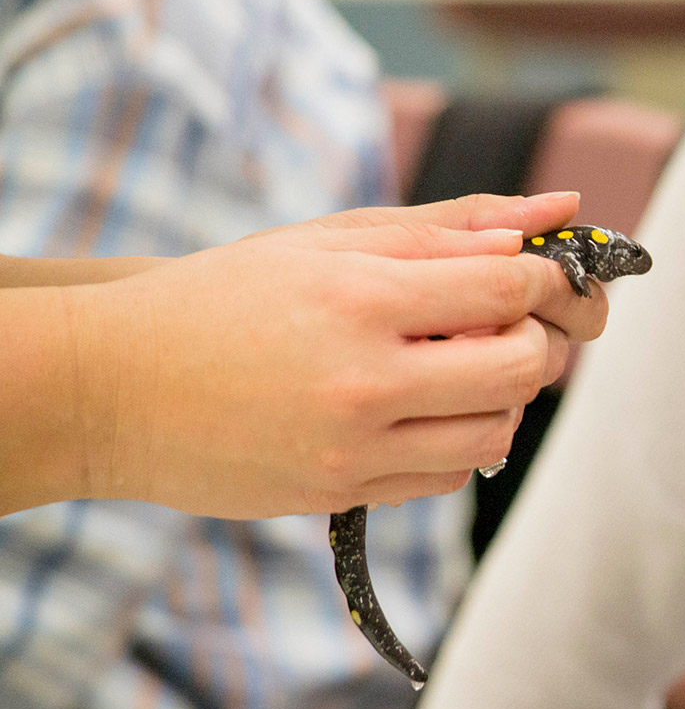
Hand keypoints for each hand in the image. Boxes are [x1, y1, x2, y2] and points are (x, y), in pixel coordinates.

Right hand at [66, 193, 607, 516]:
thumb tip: (549, 214)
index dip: (545, 280)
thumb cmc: (223, 297)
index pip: (507, 290)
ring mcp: (351, 448)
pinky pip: (446, 475)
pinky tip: (423, 407)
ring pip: (494, 433)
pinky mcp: (339, 494)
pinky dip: (458, 440)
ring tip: (465, 365)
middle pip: (521, 369)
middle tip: (509, 323)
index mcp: (358, 297)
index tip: (542, 276)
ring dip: (503, 397)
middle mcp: (361, 379)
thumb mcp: (327, 240)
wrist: (113, 388)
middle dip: (536, 341)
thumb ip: (444, 230)